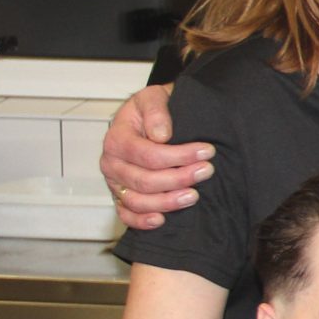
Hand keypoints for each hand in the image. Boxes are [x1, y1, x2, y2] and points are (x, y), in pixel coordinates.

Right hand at [100, 84, 207, 230]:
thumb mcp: (152, 97)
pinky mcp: (120, 197)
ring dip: (167, 202)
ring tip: (193, 196)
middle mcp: (112, 163)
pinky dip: (141, 222)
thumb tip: (161, 135)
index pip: (148, 155)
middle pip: (144, 180)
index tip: (206, 152)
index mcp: (117, 139)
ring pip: (138, 201)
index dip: (179, 156)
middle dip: (179, 178)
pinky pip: (126, 215)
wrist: (148, 117)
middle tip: (206, 171)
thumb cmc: (151, 110)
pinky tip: (162, 220)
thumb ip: (156, 111)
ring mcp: (115, 182)